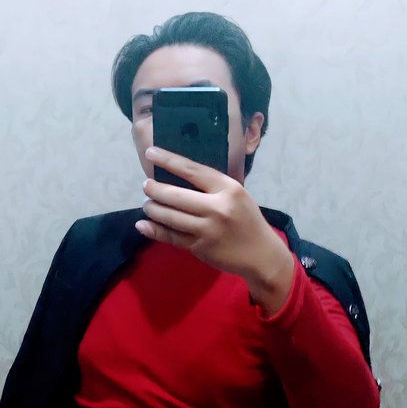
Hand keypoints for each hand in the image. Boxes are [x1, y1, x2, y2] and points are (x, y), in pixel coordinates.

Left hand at [137, 146, 294, 314]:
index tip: (150, 153)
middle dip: (155, 189)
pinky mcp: (200, 247)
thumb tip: (177, 174)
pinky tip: (144, 225)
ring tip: (147, 204)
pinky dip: (155, 230)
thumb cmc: (247, 220)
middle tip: (146, 186)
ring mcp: (208, 230)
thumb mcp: (237, 196)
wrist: (261, 254)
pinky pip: (171, 237)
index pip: (192, 170)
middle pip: (175, 195)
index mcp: (228, 189)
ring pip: (170, 217)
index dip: (168, 160)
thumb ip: (212, 186)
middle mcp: (217, 208)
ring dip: (152, 209)